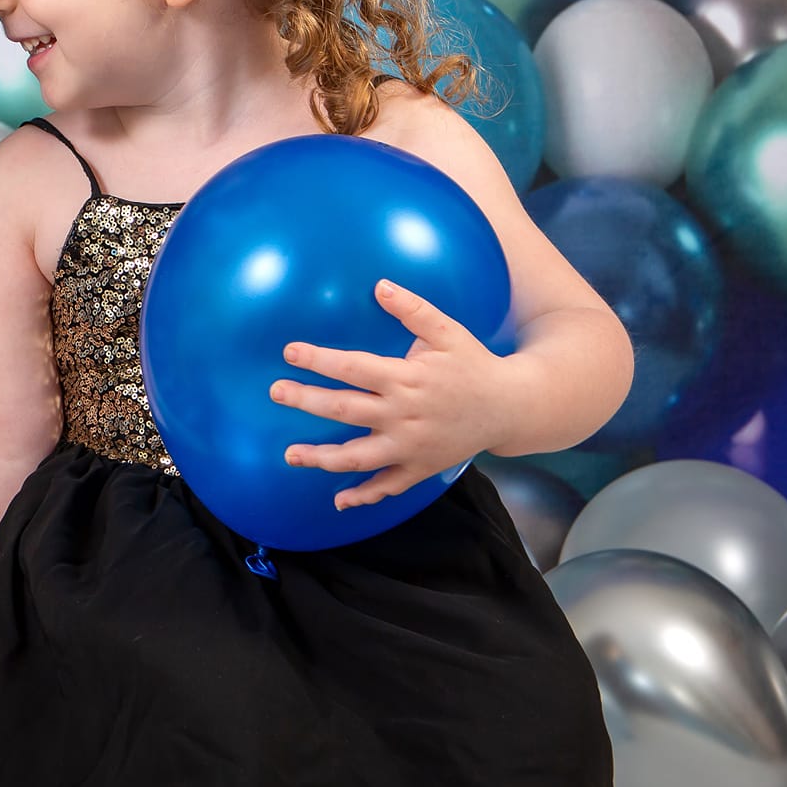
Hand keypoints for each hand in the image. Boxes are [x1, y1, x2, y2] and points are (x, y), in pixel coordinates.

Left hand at [268, 278, 513, 510]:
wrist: (511, 407)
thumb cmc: (474, 364)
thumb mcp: (448, 331)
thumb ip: (413, 309)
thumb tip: (380, 285)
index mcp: (406, 378)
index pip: (352, 368)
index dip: (318, 360)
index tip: (289, 353)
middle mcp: (404, 415)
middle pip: (344, 409)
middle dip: (305, 401)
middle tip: (275, 392)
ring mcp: (411, 447)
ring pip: (358, 457)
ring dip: (321, 458)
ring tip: (290, 454)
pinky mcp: (421, 468)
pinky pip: (388, 486)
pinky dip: (364, 496)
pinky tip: (339, 500)